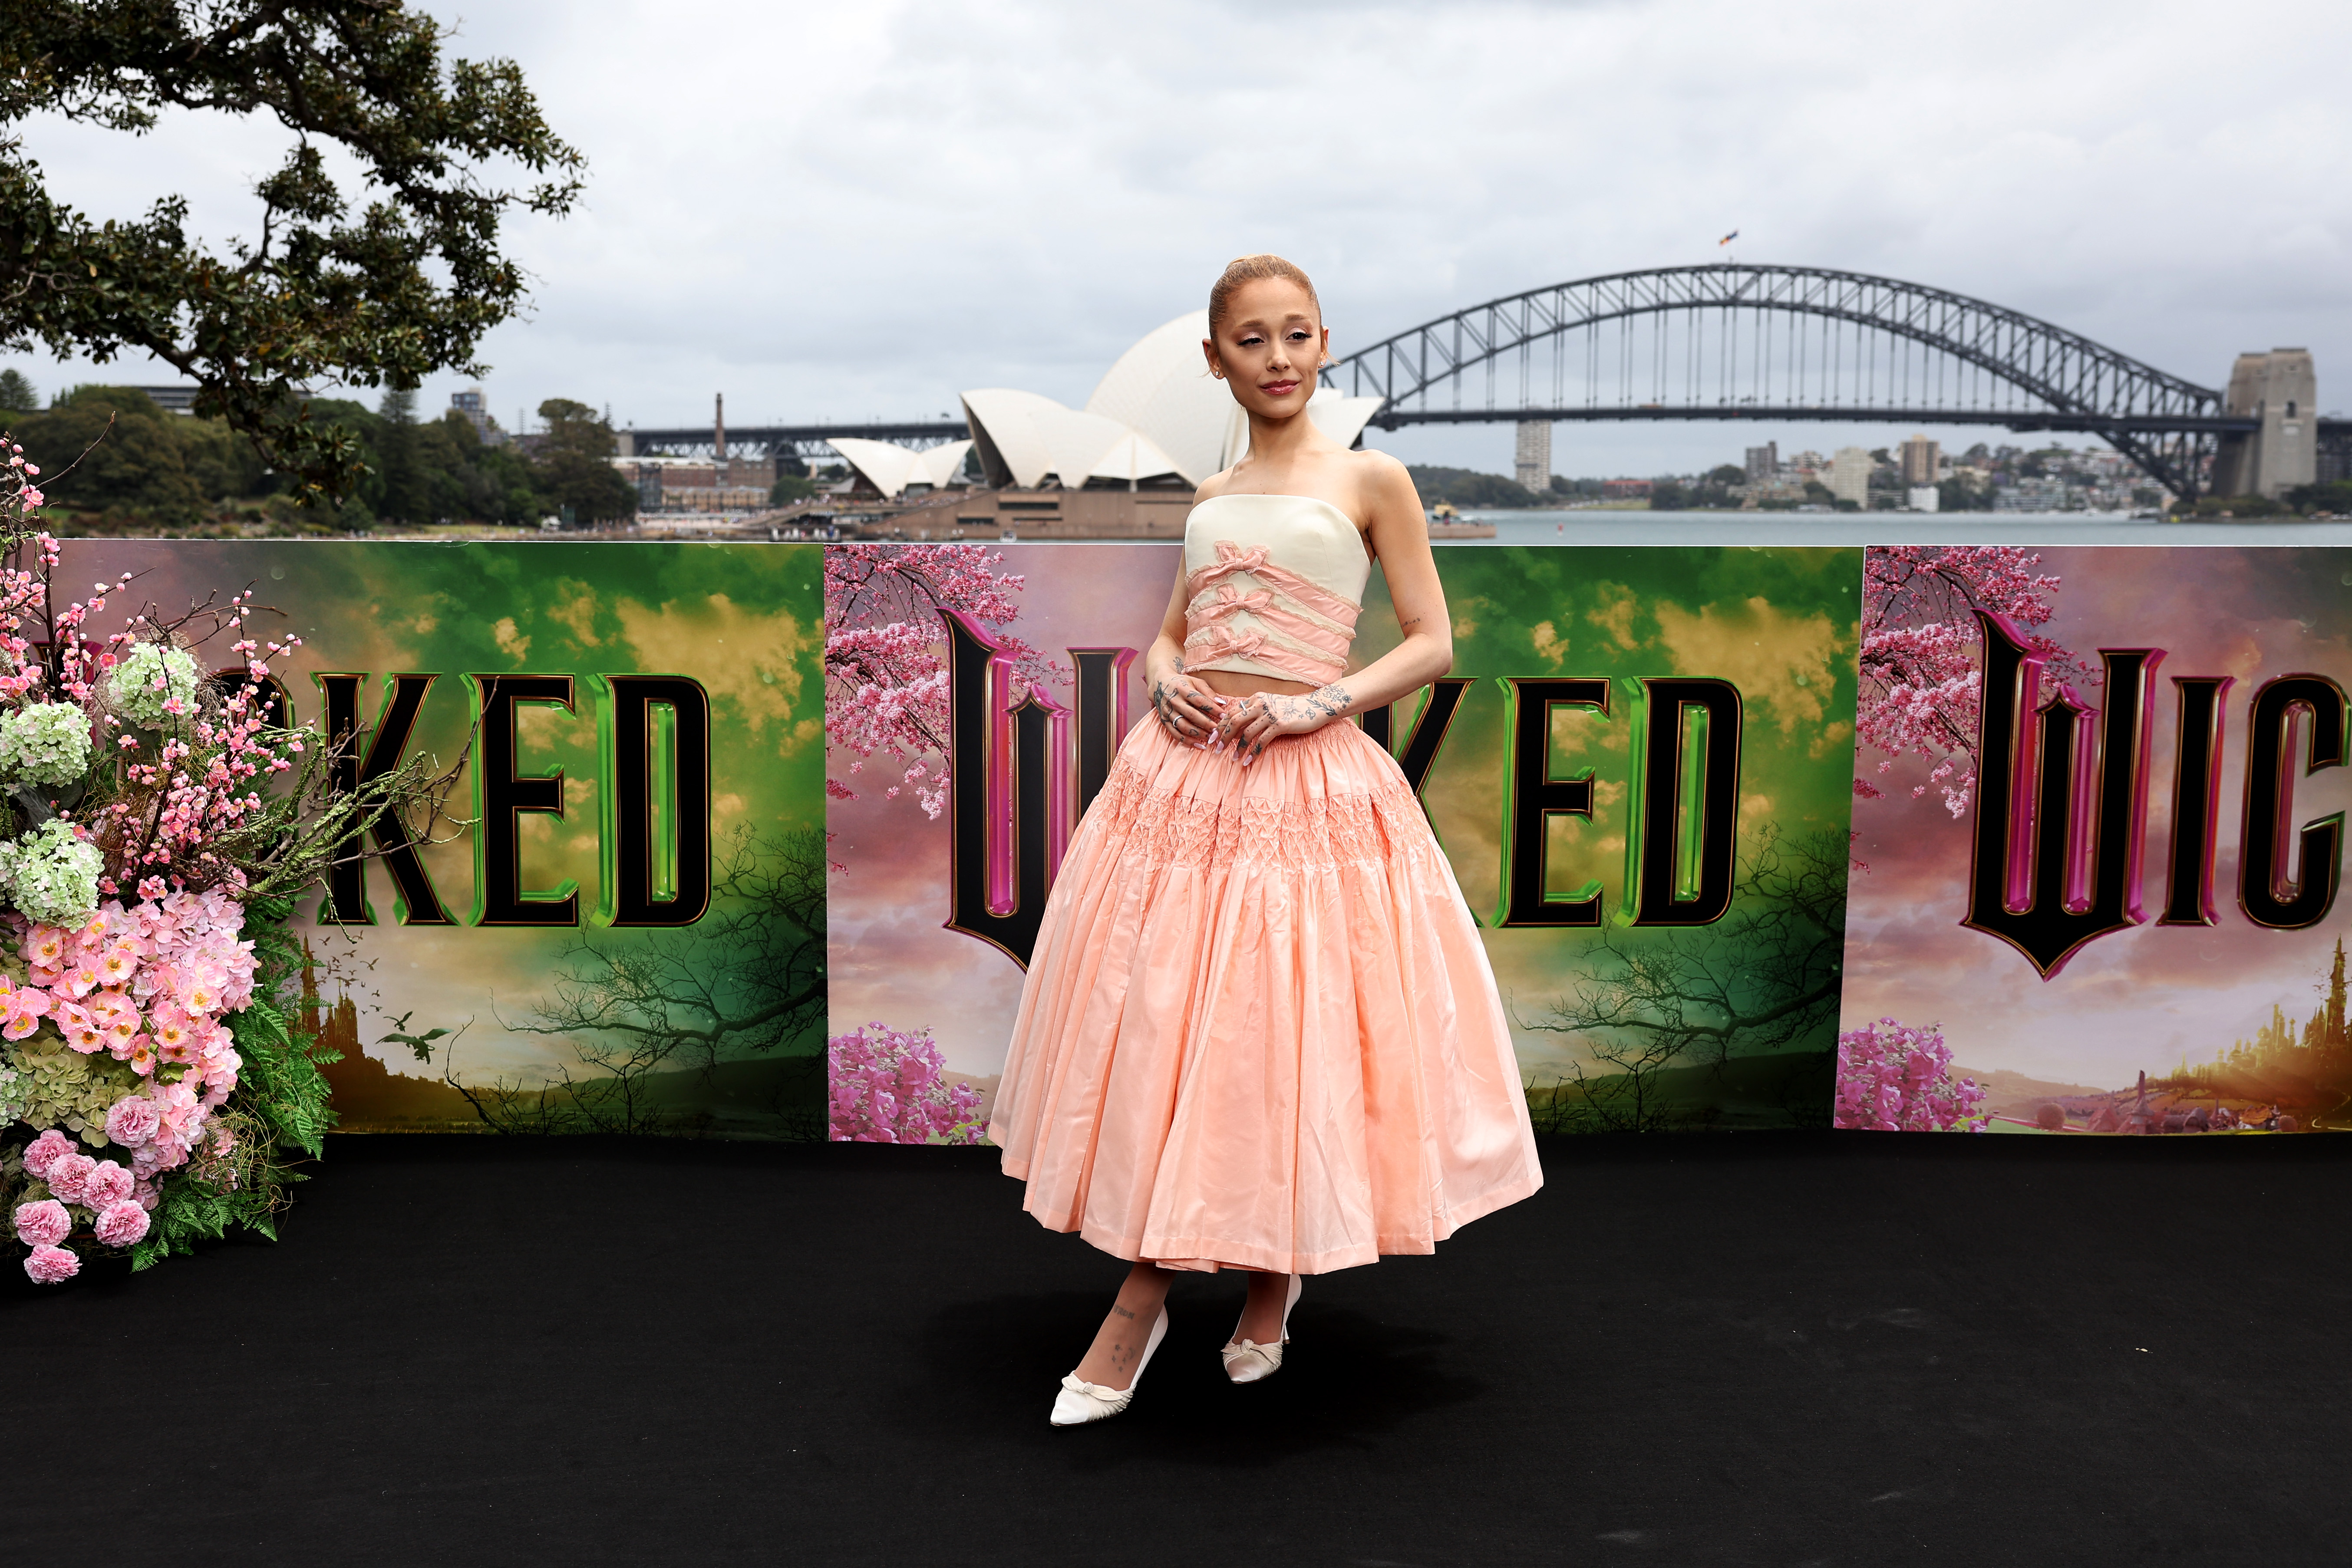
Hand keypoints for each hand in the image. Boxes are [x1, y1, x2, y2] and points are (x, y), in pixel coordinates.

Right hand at [1150, 664, 1223, 742]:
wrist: (1160, 684)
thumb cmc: (1182, 683)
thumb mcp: (1195, 682)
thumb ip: (1209, 692)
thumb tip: (1222, 703)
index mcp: (1183, 689)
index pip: (1200, 701)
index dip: (1213, 709)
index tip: (1224, 716)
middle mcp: (1174, 701)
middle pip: (1192, 715)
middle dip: (1207, 724)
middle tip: (1218, 730)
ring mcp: (1168, 712)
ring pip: (1183, 726)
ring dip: (1198, 734)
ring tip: (1211, 737)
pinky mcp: (1164, 721)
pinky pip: (1175, 734)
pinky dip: (1187, 741)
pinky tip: (1199, 745)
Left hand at [1219, 684, 1351, 763]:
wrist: (1315, 707)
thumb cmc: (1292, 708)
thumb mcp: (1271, 704)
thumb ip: (1255, 710)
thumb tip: (1237, 721)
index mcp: (1256, 698)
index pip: (1232, 712)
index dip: (1220, 725)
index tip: (1212, 737)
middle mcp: (1260, 704)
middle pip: (1234, 721)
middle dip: (1222, 736)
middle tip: (1216, 749)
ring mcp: (1270, 714)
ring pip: (1246, 733)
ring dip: (1237, 748)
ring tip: (1233, 759)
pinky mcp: (1279, 725)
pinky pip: (1261, 741)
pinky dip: (1253, 752)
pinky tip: (1248, 761)